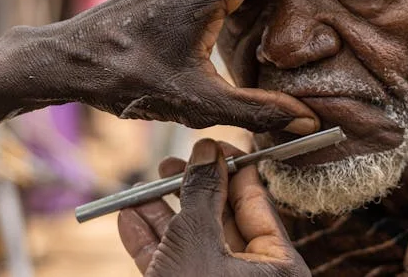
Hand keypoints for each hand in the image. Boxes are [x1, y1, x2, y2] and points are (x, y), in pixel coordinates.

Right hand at [118, 139, 307, 276]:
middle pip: (222, 220)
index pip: (258, 202)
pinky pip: (170, 265)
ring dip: (163, 213)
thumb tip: (207, 152)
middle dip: (193, 190)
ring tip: (144, 185)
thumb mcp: (197, 244)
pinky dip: (149, 243)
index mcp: (278, 267)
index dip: (234, 168)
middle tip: (173, 162)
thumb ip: (202, 196)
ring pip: (192, 242)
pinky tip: (128, 217)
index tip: (213, 142)